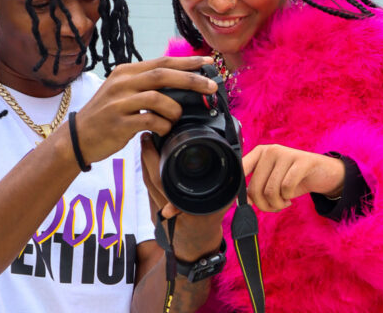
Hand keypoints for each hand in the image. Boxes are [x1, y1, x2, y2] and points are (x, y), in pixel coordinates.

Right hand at [73, 56, 216, 164]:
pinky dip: (163, 125)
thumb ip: (145, 84)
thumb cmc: (106, 114)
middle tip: (211, 86)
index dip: (187, 62)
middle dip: (191, 79)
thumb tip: (180, 82)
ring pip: (157, 97)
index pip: (161, 62)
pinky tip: (164, 129)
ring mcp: (119, 102)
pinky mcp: (118, 123)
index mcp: (126, 72)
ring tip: (177, 117)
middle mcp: (122, 83)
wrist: (78, 137)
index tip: (207, 62)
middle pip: (162, 75)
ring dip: (175, 108)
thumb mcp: (122, 91)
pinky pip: (149, 121)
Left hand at [140, 134, 226, 260]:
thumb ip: (229, 184)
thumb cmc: (211, 221)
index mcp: (185, 206)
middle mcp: (170, 207)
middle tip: (146, 136)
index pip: (162, 180)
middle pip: (151, 178)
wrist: (196, 245)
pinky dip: (146, 170)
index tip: (153, 140)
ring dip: (144, 161)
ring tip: (146, 142)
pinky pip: (148, 186)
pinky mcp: (154, 208)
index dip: (153, 160)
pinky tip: (148, 157)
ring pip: (147, 181)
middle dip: (146, 155)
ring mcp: (160, 209)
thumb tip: (238, 156)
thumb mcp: (223, 203)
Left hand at [242, 145, 344, 211]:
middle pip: (255, 187)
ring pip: (270, 191)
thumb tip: (243, 202)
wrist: (323, 172)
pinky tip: (290, 197)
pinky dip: (287, 198)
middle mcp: (270, 150)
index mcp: (259, 153)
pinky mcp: (302, 161)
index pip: (240, 169)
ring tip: (284, 201)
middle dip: (263, 205)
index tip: (245, 204)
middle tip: (274, 206)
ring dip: (277, 204)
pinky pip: (286, 187)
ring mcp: (286, 153)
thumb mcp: (272, 183)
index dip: (239, 190)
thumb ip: (256, 189)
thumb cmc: (293, 179)